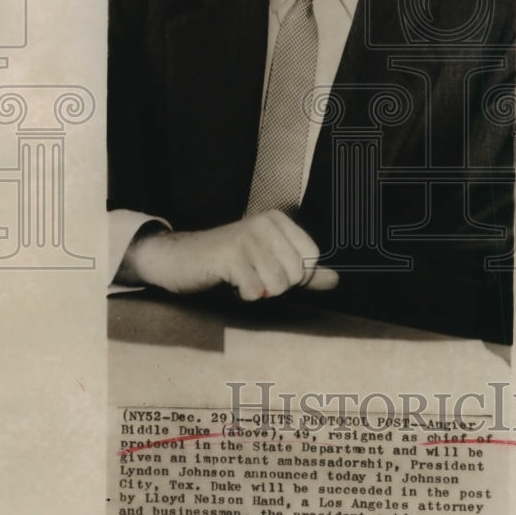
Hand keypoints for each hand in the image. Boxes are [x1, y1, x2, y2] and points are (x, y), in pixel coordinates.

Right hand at [121, 209, 338, 299]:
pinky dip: (244, 295)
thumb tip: (336, 280)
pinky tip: (230, 281)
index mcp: (277, 220)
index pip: (312, 257)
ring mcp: (247, 238)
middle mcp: (264, 224)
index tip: (273, 270)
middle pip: (296, 273)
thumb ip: (304, 272)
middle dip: (277, 286)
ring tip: (242, 277)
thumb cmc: (227, 262)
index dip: (297, 276)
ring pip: (278, 284)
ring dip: (260, 291)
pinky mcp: (230, 256)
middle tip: (254, 275)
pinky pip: (256, 291)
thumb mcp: (269, 262)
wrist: (179, 258)